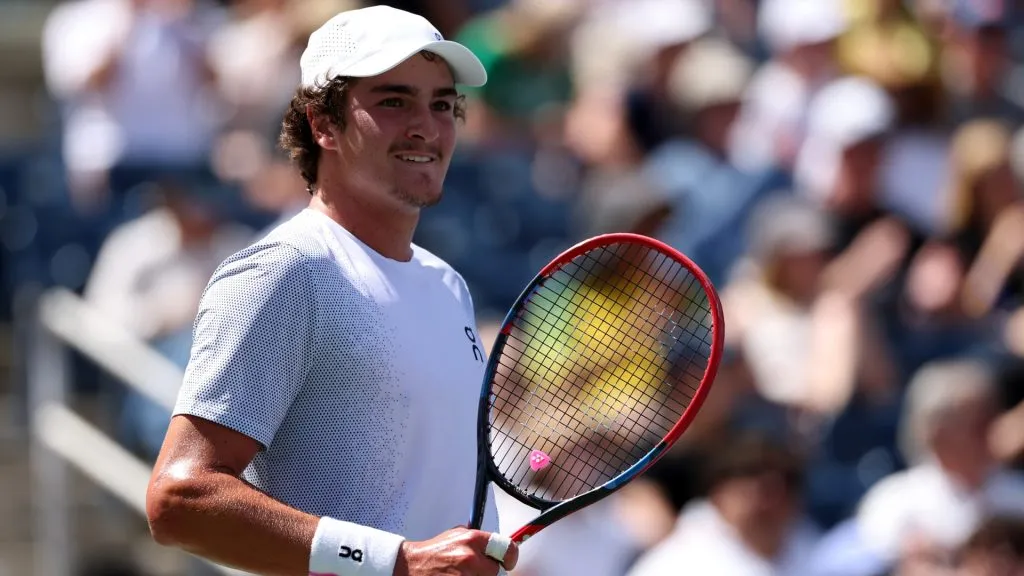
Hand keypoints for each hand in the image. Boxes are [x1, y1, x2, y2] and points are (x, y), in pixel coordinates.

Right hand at [394, 527, 518, 575]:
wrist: (411, 567)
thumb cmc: (431, 553)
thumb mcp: (454, 535)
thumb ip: (475, 538)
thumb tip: (495, 544)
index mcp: (471, 540)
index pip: (506, 547)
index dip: (510, 556)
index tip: (509, 561)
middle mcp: (470, 558)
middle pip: (495, 570)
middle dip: (487, 571)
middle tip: (474, 570)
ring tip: (461, 575)